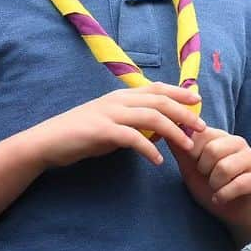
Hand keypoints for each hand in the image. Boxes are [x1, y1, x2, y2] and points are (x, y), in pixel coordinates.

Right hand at [27, 83, 203, 168]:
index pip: (156, 89)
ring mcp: (109, 114)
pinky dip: (148, 149)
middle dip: (184, 113)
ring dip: (173, 132)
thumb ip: (135, 124)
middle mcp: (117, 100)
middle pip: (159, 101)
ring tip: (188, 146)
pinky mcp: (101, 131)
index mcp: (121, 96)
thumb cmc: (82, 135)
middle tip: (202, 127)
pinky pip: (132, 138)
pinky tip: (158, 161)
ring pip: (151, 117)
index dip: (179, 93)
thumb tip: (161, 132)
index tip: (198, 100)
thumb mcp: (113, 125)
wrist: (48, 142)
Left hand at [170, 126, 250, 232]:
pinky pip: (237, 184)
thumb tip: (168, 128)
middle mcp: (238, 143)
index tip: (196, 166)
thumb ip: (181, 149)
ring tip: (216, 189)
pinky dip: (223, 196)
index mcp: (220, 137)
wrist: (234, 213)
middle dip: (203, 170)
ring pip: (224, 167)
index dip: (192, 154)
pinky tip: (221, 199)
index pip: (201, 134)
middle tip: (207, 179)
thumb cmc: (211, 188)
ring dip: (214, 185)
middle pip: (212, 150)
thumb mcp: (190, 169)